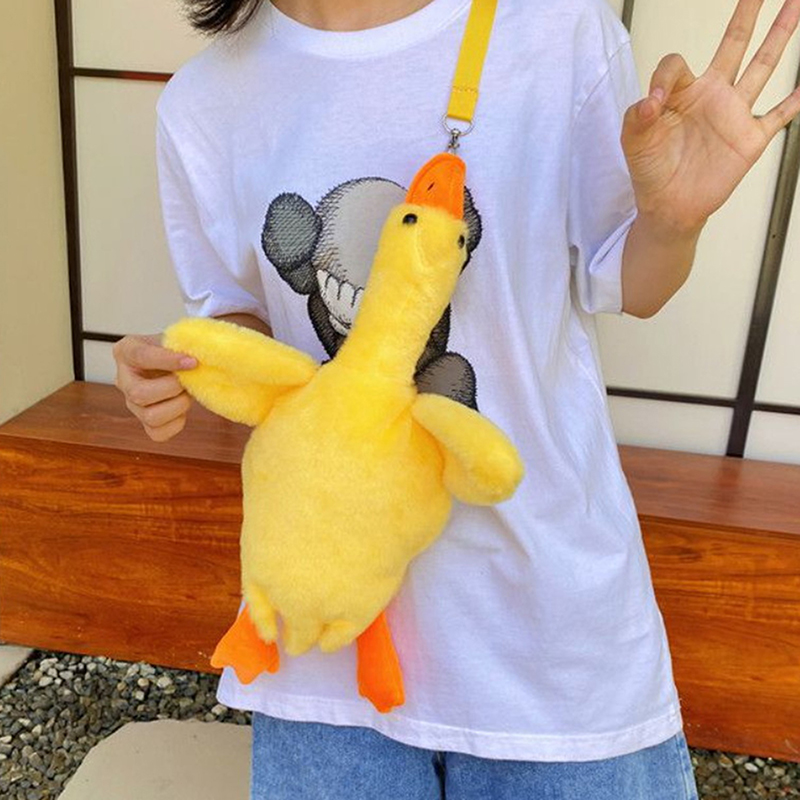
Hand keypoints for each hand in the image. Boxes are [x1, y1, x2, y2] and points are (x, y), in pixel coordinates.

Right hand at [113, 333, 196, 441]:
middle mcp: (123, 379)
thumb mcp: (175, 337)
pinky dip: (177, 422)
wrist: (177, 363)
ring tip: (187, 393)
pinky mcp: (145, 423)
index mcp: (126, 351)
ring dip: (177, 405)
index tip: (192, 361)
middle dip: (171, 388)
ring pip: (150, 416)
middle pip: (138, 393)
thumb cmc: (173, 348)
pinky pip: (158, 433)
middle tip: (187, 381)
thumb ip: (183, 341)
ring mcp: (132, 404)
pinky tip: (182, 407)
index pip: (141, 356)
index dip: (167, 360)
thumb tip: (203, 353)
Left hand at [621, 0, 799, 235]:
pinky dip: (794, 101)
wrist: (669, 208)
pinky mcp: (750, 139)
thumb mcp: (633, 143)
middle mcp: (711, 96)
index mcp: (681, 94)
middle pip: (733, 45)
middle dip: (747, 15)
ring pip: (762, 67)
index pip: (676, 64)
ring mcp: (734, 115)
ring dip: (779, 36)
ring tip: (794, 5)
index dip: (665, 76)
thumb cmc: (650, 173)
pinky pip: (779, 115)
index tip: (655, 102)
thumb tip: (651, 100)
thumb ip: (637, 116)